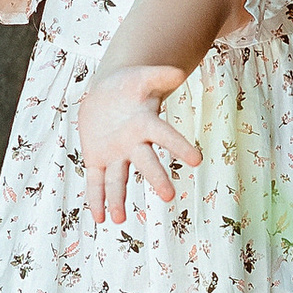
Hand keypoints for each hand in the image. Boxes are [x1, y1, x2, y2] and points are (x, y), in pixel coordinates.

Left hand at [79, 65, 198, 224]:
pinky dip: (96, 199)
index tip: (196, 160)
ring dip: (117, 199)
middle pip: (146, 162)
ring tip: (118, 220)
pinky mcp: (96, 159)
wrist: (107, 96)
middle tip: (169, 196)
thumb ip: (159, 75)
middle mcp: (134, 145)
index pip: (165, 135)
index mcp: (147, 124)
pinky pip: (96, 181)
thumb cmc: (129, 86)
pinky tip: (100, 219)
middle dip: (156, 178)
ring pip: (118, 179)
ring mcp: (115, 155)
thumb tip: (179, 72)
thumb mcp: (141, 76)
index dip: (179, 146)